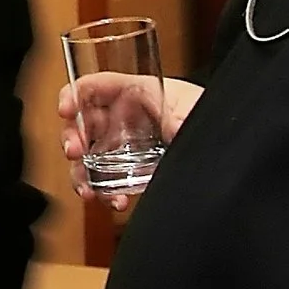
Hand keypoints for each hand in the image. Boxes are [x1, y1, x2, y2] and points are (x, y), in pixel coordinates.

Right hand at [57, 74, 201, 205]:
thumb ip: (180, 118)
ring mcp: (122, 145)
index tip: (66, 110)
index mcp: (132, 93)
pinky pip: (104, 180)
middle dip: (71, 139)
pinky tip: (115, 201)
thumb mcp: (192, 108)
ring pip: (86, 157)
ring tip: (88, 190)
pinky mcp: (129, 169)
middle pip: (81, 123)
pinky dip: (103, 192)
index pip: (93, 87)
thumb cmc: (206, 111)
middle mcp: (121, 118)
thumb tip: (173, 129)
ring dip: (81, 173)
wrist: (222, 139)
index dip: (73, 95)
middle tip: (74, 152)